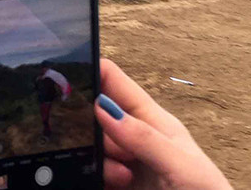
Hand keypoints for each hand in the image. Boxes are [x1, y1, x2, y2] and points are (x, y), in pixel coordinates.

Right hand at [97, 59, 231, 189]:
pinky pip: (87, 172)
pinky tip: (106, 183)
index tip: (69, 72)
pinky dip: (88, 175)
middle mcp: (133, 139)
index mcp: (152, 121)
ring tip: (122, 178)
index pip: (116, 83)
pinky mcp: (112, 185)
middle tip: (111, 148)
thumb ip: (144, 137)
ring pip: (88, 147)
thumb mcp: (182, 165)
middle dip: (90, 126)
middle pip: (93, 117)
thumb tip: (104, 107)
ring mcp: (121, 164)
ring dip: (94, 158)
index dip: (92, 71)